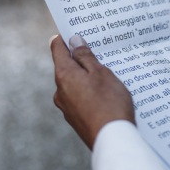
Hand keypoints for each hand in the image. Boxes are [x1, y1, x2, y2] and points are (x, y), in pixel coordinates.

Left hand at [50, 34, 134, 149]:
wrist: (112, 140)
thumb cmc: (109, 103)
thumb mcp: (101, 73)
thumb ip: (85, 56)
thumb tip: (74, 41)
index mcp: (64, 75)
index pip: (57, 48)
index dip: (65, 37)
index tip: (76, 30)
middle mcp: (60, 91)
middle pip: (66, 66)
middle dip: (80, 58)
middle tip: (99, 51)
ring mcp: (66, 107)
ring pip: (74, 83)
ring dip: (86, 77)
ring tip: (107, 75)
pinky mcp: (75, 118)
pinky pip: (79, 98)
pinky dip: (89, 92)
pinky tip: (105, 94)